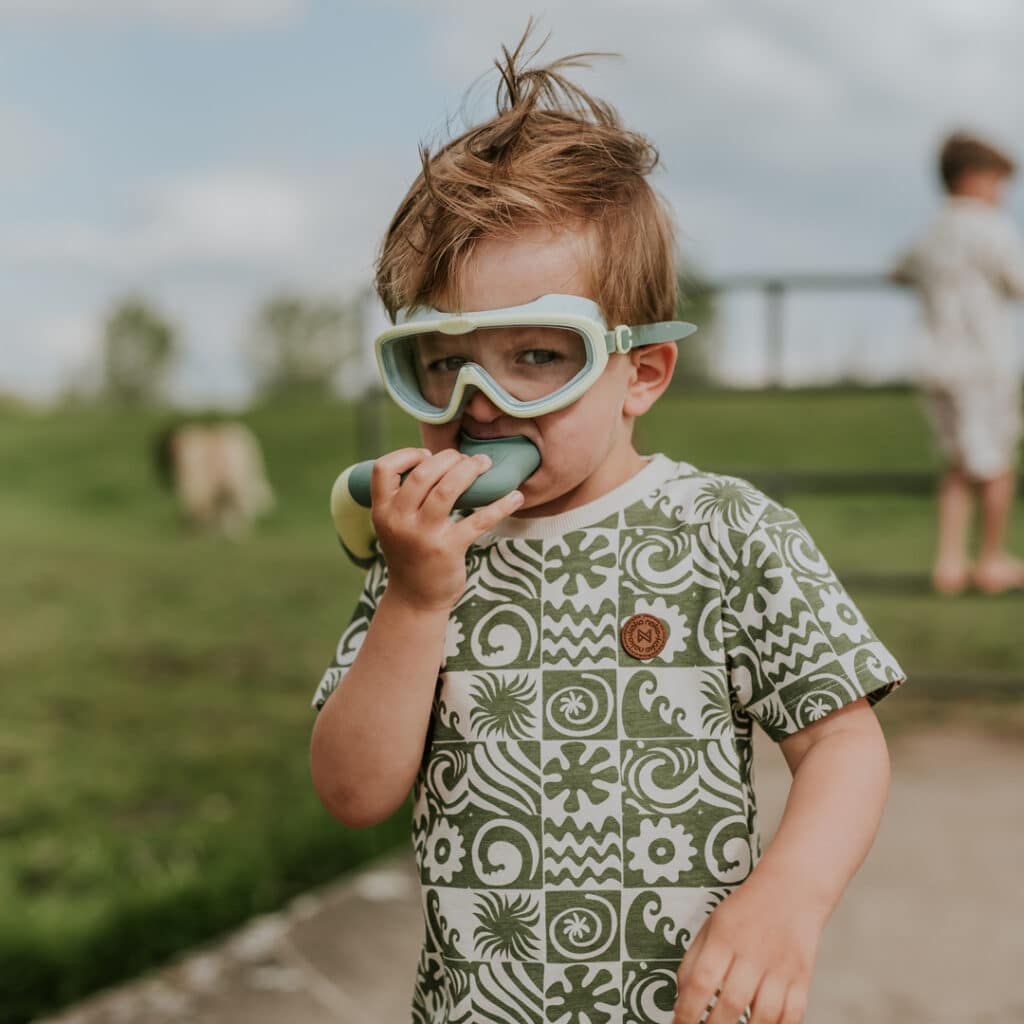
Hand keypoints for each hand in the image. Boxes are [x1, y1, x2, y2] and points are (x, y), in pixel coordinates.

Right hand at [370, 446, 523, 610]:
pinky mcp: (448, 549)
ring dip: (470, 470)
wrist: (415, 599)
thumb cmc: (410, 554)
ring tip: (485, 464)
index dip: (407, 455)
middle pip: (422, 474)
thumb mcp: (395, 525)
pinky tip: (516, 497)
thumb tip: (437, 460)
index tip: (427, 456)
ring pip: (447, 490)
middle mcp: (399, 521)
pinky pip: (478, 520)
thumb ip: (406, 497)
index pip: (383, 469)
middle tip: (466, 458)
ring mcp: (423, 536)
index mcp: (383, 511)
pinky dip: (500, 505)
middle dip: (448, 458)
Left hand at [673, 875, 822, 1023]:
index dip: (687, 1010)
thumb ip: (694, 960)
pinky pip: (793, 1014)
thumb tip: (681, 998)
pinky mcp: (802, 977)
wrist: (791, 890)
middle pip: (731, 1002)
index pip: (701, 981)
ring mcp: (780, 967)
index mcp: (724, 937)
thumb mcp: (711, 925)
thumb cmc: (745, 911)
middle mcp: (752, 953)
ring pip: (764, 1014)